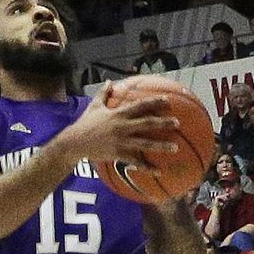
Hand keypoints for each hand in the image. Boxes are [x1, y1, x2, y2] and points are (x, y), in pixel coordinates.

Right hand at [65, 94, 183, 166]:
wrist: (74, 142)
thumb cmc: (85, 123)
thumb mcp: (94, 106)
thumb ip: (104, 93)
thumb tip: (109, 81)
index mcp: (118, 114)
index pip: (140, 105)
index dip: (155, 102)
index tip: (168, 100)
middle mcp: (122, 126)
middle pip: (147, 123)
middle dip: (163, 123)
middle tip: (178, 123)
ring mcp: (121, 141)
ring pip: (145, 143)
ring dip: (161, 146)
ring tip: (175, 148)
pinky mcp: (118, 154)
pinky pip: (135, 162)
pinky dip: (147, 167)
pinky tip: (159, 171)